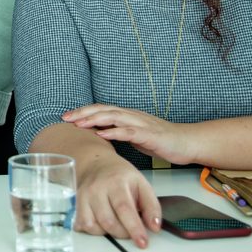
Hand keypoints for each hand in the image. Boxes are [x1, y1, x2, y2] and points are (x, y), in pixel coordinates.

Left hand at [62, 104, 194, 164]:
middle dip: (83, 113)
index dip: (83, 111)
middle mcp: (131, 116)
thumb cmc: (159, 140)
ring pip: (114, 117)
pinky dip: (115, 132)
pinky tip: (103, 134)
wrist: (186, 142)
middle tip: (66, 118)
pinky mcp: (150, 135)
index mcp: (126, 116)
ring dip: (95, 119)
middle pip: (103, 110)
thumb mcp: (133, 135)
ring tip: (80, 124)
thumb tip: (97, 134)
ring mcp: (141, 124)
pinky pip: (130, 132)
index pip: (100, 110)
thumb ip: (117, 132)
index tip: (65, 117)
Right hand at [74, 154, 162, 248]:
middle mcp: (96, 188)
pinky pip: (82, 225)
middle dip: (123, 233)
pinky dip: (94, 230)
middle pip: (108, 221)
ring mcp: (83, 196)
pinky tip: (102, 224)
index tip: (142, 242)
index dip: (134, 228)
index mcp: (116, 182)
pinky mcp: (76, 203)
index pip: (124, 209)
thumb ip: (152, 206)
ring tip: (117, 225)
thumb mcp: (142, 184)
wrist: (96, 163)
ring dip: (108, 233)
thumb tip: (154, 227)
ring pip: (93, 226)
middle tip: (130, 231)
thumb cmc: (120, 175)